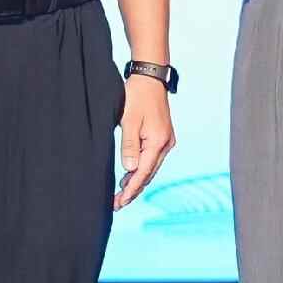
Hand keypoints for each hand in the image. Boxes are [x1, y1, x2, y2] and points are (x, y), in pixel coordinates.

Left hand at [114, 75, 174, 208]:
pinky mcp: (162, 137)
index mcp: (158, 142)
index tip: (120, 202)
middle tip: (116, 204)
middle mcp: (166, 145)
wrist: (150, 78)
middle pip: (149, 174)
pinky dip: (141, 169)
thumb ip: (129, 146)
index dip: (131, 189)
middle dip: (133, 190)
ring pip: (150, 168)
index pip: (143, 173)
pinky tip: (130, 174)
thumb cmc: (138, 96)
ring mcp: (165, 141)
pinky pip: (151, 159)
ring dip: (136, 181)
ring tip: (120, 194)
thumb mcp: (129, 120)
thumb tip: (130, 169)